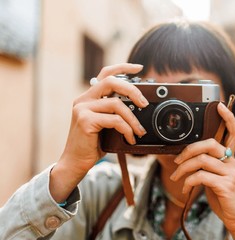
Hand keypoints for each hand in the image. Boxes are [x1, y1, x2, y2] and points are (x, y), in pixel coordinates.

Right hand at [50, 63, 147, 201]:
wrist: (75, 162)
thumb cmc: (92, 145)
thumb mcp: (105, 124)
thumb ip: (114, 112)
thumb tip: (138, 107)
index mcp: (89, 97)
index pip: (105, 74)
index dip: (122, 67)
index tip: (139, 68)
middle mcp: (83, 99)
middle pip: (111, 82)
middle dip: (132, 90)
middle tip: (144, 103)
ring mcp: (83, 109)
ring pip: (117, 104)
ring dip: (133, 119)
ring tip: (140, 131)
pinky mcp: (85, 120)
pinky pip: (115, 120)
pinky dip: (127, 129)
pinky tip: (130, 139)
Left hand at [170, 102, 234, 239]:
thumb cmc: (226, 199)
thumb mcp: (217, 180)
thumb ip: (209, 167)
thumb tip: (190, 160)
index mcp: (231, 159)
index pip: (234, 133)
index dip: (228, 118)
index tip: (219, 106)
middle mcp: (233, 163)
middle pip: (209, 144)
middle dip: (188, 150)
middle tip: (176, 161)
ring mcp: (231, 174)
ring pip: (201, 160)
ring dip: (183, 168)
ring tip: (176, 178)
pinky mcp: (226, 186)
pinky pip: (201, 176)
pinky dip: (188, 181)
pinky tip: (185, 188)